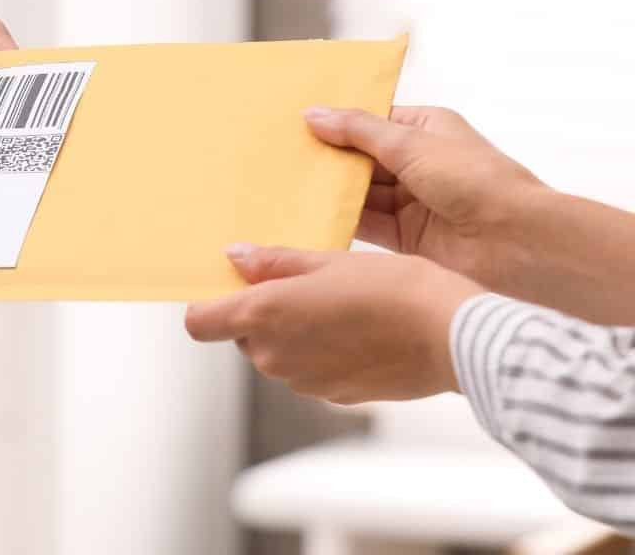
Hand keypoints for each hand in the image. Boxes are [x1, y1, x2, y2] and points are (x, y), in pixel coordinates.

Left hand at [186, 246, 483, 404]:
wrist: (451, 335)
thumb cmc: (393, 289)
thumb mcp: (328, 261)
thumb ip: (273, 263)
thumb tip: (234, 257)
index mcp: (263, 317)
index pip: (200, 324)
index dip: (209, 307)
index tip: (231, 289)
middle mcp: (274, 356)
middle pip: (244, 337)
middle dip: (262, 314)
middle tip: (304, 286)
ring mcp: (303, 381)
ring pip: (279, 354)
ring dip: (295, 334)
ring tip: (339, 306)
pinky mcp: (333, 396)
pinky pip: (311, 371)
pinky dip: (323, 353)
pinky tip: (359, 332)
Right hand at [304, 105, 545, 283]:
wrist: (518, 243)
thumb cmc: (478, 181)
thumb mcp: (411, 144)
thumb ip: (358, 131)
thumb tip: (313, 114)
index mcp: (428, 130)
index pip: (372, 121)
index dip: (336, 123)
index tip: (295, 124)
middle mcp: (419, 164)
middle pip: (361, 158)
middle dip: (327, 159)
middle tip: (279, 156)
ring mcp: (413, 202)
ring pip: (359, 192)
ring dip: (329, 191)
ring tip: (284, 184)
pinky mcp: (407, 237)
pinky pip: (365, 224)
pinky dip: (339, 220)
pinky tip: (307, 216)